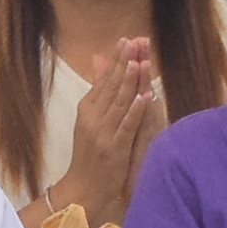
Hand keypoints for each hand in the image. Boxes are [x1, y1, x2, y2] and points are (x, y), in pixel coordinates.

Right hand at [54, 35, 160, 227]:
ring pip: (119, 103)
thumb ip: (98, 90)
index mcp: (87, 109)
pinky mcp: (114, 148)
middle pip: (111, 86)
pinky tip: (144, 96)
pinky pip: (126, 126)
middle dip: (124, 63)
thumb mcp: (89, 120)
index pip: (103, 80)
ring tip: (139, 61)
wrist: (82, 187)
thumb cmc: (89, 154)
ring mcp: (103, 133)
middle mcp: (93, 118)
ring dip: (129, 82)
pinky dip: (136, 110)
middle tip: (134, 41)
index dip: (115, 60)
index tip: (126, 40)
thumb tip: (99, 61)